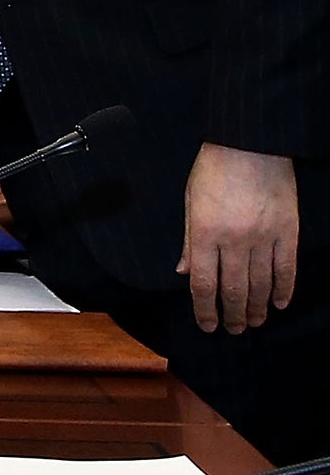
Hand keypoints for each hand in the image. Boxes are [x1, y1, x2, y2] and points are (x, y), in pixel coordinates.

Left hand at [178, 142, 298, 333]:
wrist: (249, 145)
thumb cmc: (213, 169)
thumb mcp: (190, 201)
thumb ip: (190, 240)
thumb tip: (185, 273)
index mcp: (205, 233)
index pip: (204, 284)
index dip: (205, 310)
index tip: (208, 325)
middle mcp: (235, 241)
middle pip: (234, 290)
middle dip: (233, 315)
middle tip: (234, 329)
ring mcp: (265, 238)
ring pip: (262, 285)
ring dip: (258, 308)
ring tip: (255, 322)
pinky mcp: (289, 232)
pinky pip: (287, 269)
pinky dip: (285, 290)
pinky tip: (281, 304)